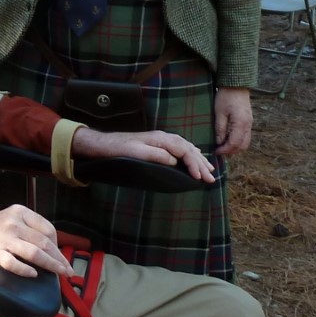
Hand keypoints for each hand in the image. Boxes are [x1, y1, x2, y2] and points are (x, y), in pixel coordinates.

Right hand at [0, 205, 71, 278]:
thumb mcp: (8, 219)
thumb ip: (26, 227)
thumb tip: (49, 246)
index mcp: (20, 212)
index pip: (47, 228)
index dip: (57, 244)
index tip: (60, 256)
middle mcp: (13, 223)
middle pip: (44, 242)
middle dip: (59, 258)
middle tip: (68, 271)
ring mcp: (3, 238)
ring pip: (34, 253)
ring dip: (50, 265)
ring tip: (59, 274)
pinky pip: (14, 264)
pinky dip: (25, 270)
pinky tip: (33, 275)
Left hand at [72, 126, 217, 181]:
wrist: (104, 144)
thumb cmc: (119, 149)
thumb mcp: (137, 153)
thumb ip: (157, 156)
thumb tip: (175, 161)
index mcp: (162, 139)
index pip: (185, 151)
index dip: (195, 164)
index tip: (200, 178)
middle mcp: (164, 137)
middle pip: (189, 149)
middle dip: (201, 164)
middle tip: (211, 179)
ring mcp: (161, 140)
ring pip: (186, 148)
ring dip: (198, 159)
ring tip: (210, 170)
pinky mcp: (158, 144)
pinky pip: (180, 148)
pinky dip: (190, 154)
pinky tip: (194, 157)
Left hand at [213, 87, 252, 156]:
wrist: (236, 84)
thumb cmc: (226, 97)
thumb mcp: (219, 113)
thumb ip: (220, 129)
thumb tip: (219, 142)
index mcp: (241, 123)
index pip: (234, 143)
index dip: (225, 150)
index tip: (216, 151)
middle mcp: (248, 125)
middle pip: (242, 146)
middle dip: (231, 151)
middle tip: (219, 151)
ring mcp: (250, 123)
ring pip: (245, 142)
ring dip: (235, 147)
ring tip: (223, 146)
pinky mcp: (248, 121)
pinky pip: (246, 136)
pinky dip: (238, 141)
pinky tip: (228, 139)